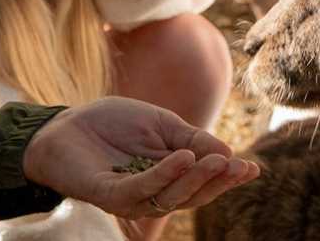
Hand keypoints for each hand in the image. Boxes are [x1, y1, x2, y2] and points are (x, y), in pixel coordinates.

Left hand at [22, 97, 259, 218]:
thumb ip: (192, 138)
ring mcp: (129, 196)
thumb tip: (228, 154)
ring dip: (196, 179)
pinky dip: (164, 175)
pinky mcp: (107, 193)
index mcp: (168, 177)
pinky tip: (182, 158)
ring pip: (170, 196)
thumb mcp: (162, 124)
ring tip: (217, 162)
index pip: (202, 182)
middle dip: (218, 182)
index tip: (253, 168)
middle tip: (239, 167)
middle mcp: (151, 193)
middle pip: (191, 196)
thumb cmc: (113, 123)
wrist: (66, 123)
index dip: (227, 178)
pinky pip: (140, 189)